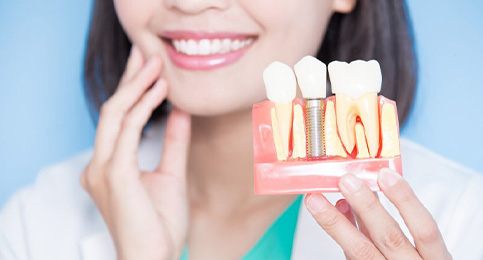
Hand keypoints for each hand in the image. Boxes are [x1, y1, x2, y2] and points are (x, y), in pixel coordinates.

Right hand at [81, 46, 190, 259]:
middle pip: (112, 108)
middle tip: (147, 52)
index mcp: (108, 165)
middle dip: (130, 78)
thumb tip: (180, 112)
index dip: (131, 89)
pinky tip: (161, 91)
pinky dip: (143, 106)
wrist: (154, 259)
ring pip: (115, 113)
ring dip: (137, 85)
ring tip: (157, 64)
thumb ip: (173, 142)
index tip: (149, 67)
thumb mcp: (171, 174)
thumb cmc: (160, 225)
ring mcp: (103, 168)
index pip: (117, 118)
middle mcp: (99, 164)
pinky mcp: (114, 174)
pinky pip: (127, 129)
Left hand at [305, 169, 451, 259]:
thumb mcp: (416, 249)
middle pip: (389, 237)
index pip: (424, 228)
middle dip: (366, 206)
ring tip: (317, 200)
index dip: (406, 200)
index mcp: (434, 258)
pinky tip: (329, 219)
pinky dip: (340, 237)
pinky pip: (351, 258)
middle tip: (346, 181)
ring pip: (361, 250)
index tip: (386, 175)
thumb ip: (388, 223)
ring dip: (337, 222)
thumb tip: (365, 192)